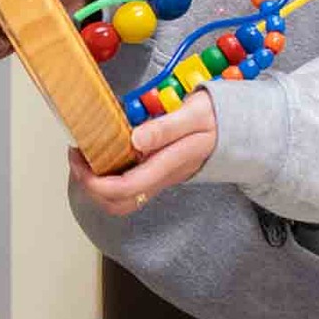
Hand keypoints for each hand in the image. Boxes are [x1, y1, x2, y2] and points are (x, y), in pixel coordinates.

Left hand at [70, 90, 218, 215]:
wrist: (240, 130)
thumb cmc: (217, 118)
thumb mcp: (195, 114)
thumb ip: (166, 127)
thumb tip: (135, 140)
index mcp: (169, 164)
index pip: (125, 188)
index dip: (94, 180)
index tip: (78, 156)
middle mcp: (162, 178)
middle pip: (119, 204)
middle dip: (90, 187)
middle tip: (77, 157)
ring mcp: (160, 179)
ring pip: (122, 200)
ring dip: (97, 184)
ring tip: (85, 157)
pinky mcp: (158, 174)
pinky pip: (129, 186)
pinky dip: (108, 176)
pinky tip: (103, 154)